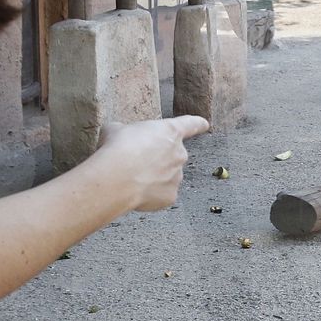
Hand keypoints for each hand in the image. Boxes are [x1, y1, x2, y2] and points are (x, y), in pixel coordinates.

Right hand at [90, 116, 208, 211]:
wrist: (117, 178)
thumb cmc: (118, 149)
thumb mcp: (116, 129)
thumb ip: (124, 131)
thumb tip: (118, 135)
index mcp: (170, 132)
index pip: (190, 124)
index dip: (197, 124)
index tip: (205, 124)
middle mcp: (179, 154)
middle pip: (172, 155)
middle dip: (158, 158)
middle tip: (136, 162)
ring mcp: (177, 176)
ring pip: (167, 176)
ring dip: (153, 177)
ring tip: (131, 178)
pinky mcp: (171, 196)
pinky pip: (162, 195)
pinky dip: (151, 194)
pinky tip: (135, 191)